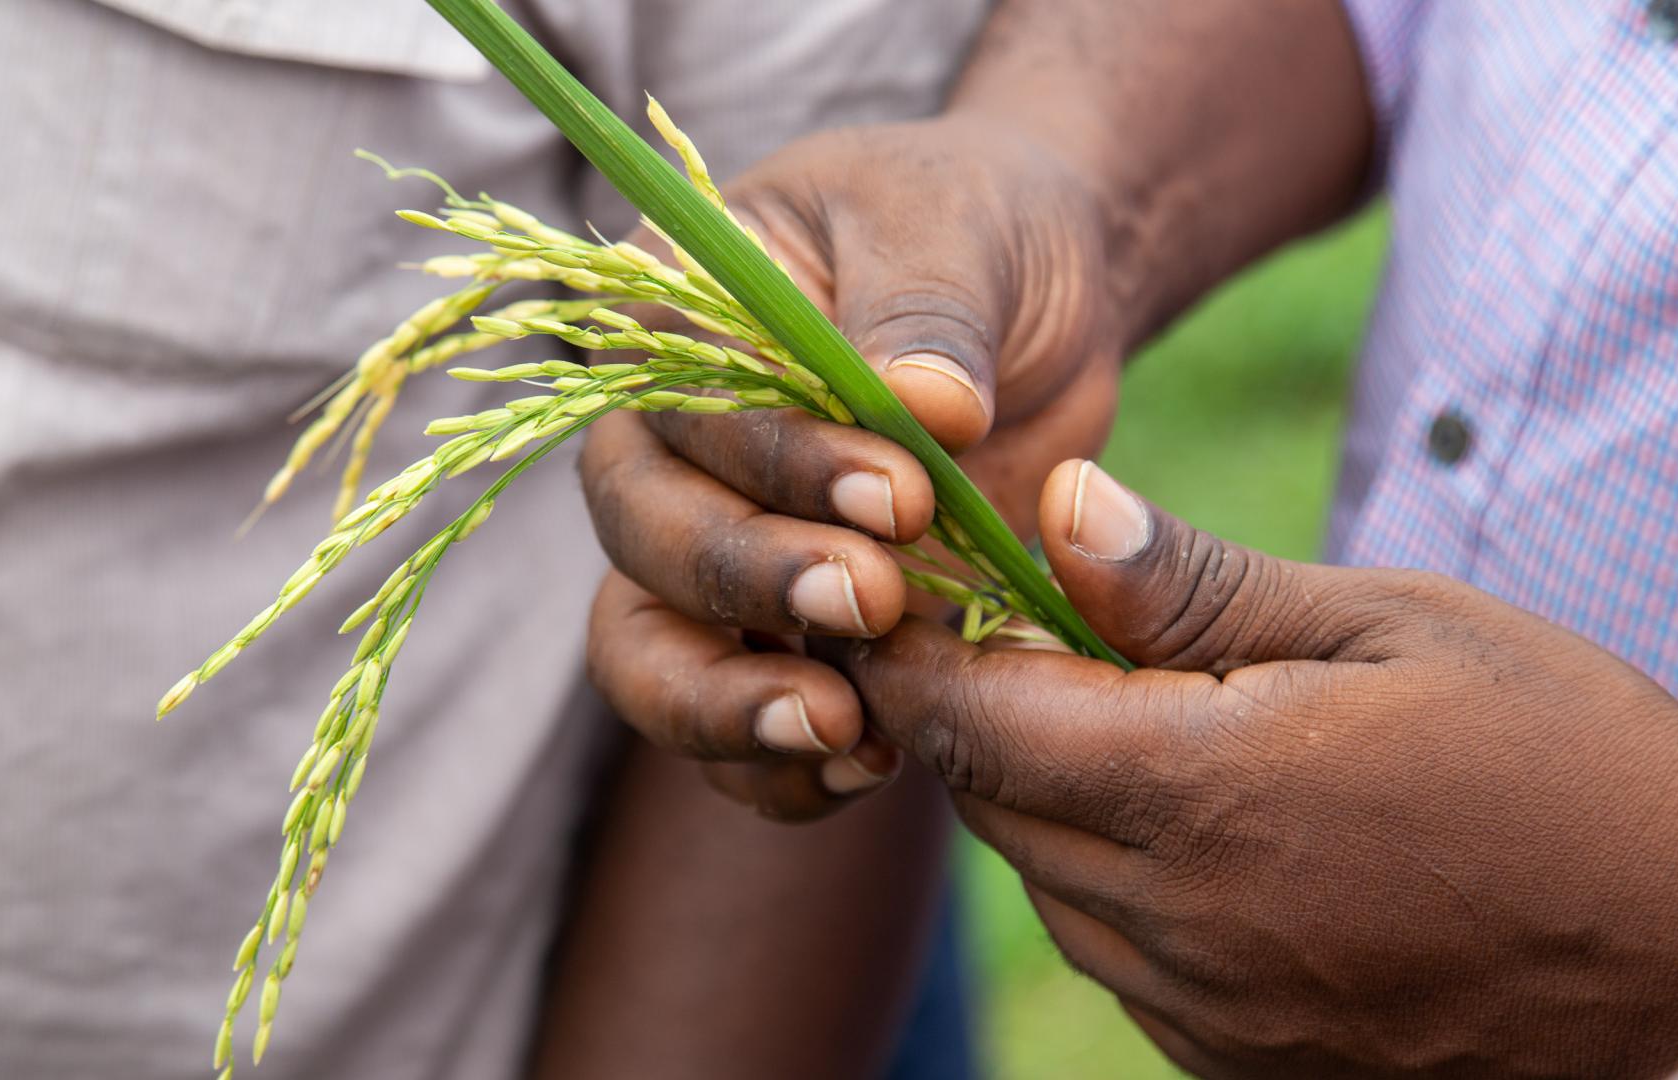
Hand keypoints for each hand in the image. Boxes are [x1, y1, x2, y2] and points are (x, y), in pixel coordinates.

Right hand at [581, 117, 1124, 818]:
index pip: (686, 412)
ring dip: (730, 708)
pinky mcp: (773, 636)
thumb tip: (924, 405)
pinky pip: (728, 727)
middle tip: (876, 601)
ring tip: (846, 736)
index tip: (904, 497)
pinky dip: (778, 767)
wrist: (1034, 308)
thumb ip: (928, 309)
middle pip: (644, 543)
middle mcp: (665, 448)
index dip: (779, 467)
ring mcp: (709, 553)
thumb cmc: (977, 237)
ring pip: (651, 656)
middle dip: (752, 585)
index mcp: (674, 323)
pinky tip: (872, 767)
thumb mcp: (958, 230)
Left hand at [825, 459, 1677, 1077]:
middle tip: (1006, 637)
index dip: (914, 658)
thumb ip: (1194, 583)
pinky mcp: (1242, 1063)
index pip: (977, 724)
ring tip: (1115, 721)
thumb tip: (1058, 507)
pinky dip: (1113, 887)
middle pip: (994, 806)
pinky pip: (1118, 963)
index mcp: (1204, 792)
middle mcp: (1183, 922)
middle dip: (978, 717)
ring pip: (1049, 889)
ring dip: (1046, 802)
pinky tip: (1189, 828)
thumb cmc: (1558, 750)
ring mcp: (1209, 1011)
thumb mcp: (1388, 624)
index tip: (895, 603)